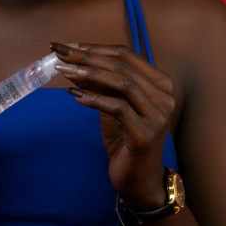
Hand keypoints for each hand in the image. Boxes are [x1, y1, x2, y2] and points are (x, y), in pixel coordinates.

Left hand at [52, 42, 175, 209]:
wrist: (139, 180)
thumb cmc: (126, 139)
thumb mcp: (112, 105)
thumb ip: (98, 82)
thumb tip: (72, 60)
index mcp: (160, 84)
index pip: (126, 55)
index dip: (95, 48)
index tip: (68, 45)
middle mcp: (165, 97)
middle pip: (123, 66)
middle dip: (88, 56)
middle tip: (60, 53)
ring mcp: (158, 116)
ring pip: (122, 83)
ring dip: (88, 73)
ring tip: (63, 71)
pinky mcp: (146, 134)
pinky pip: (117, 108)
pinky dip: (94, 98)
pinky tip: (74, 95)